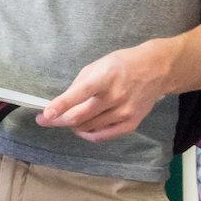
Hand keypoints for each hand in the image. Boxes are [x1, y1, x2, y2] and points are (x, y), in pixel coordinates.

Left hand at [35, 40, 172, 142]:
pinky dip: (88, 133)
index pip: (80, 94)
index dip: (60, 105)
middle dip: (58, 120)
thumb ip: (81, 83)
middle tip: (45, 120)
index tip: (45, 114)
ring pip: (89, 127)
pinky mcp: (131, 124)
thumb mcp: (99, 64)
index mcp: (106, 77)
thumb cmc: (122, 63)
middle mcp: (115, 97)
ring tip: (67, 118)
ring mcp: (124, 113)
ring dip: (73, 125)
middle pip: (80, 117)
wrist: (156, 70)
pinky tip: (82, 128)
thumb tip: (64, 102)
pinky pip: (103, 136)